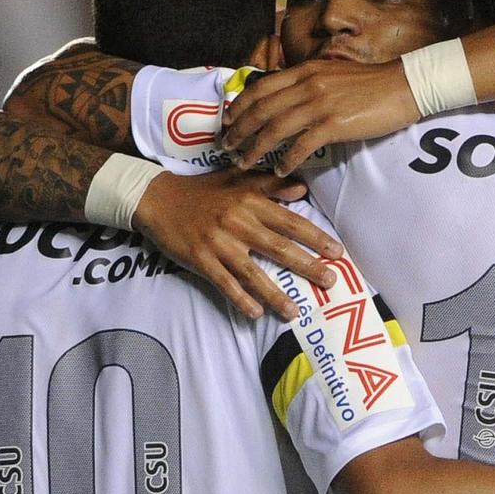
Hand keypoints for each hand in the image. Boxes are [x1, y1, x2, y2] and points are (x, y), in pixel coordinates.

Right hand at [134, 169, 338, 318]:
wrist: (157, 198)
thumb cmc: (201, 191)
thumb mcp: (236, 180)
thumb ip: (270, 185)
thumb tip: (303, 188)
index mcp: (249, 202)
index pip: (290, 221)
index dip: (315, 237)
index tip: (337, 252)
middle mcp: (237, 222)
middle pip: (278, 247)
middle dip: (307, 265)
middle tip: (330, 281)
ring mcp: (218, 243)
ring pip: (252, 272)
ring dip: (275, 293)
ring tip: (294, 312)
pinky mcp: (200, 259)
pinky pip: (224, 283)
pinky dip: (240, 299)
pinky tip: (256, 313)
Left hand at [222, 59, 421, 174]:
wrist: (402, 86)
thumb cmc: (370, 82)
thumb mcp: (331, 73)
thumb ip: (306, 82)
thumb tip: (285, 98)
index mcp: (304, 71)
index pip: (260, 88)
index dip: (239, 106)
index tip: (227, 121)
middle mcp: (306, 85)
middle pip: (261, 110)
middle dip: (239, 130)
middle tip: (226, 147)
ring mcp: (319, 104)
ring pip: (275, 129)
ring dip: (255, 149)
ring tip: (244, 163)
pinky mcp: (333, 124)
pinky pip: (301, 146)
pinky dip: (287, 160)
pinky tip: (280, 170)